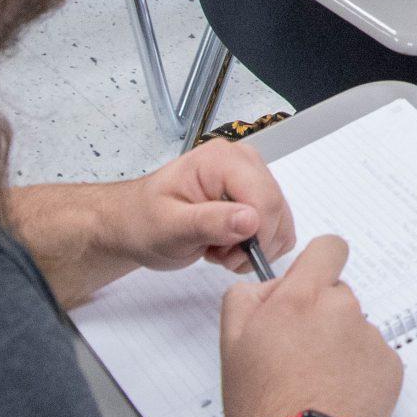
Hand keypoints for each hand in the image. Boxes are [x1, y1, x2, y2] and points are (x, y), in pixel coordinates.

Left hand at [109, 139, 295, 276]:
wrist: (135, 222)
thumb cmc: (143, 221)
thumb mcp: (168, 227)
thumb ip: (209, 222)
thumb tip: (251, 220)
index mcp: (222, 160)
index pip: (264, 199)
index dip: (256, 236)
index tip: (227, 257)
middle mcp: (244, 161)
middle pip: (276, 209)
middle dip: (253, 243)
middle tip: (218, 254)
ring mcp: (253, 177)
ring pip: (281, 221)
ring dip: (254, 246)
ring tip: (219, 249)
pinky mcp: (257, 195)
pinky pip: (278, 226)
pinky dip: (258, 245)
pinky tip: (229, 245)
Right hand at [221, 237, 403, 416]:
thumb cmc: (263, 405)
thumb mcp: (232, 342)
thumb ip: (247, 297)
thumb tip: (270, 284)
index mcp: (302, 298)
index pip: (328, 249)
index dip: (318, 264)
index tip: (310, 284)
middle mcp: (342, 310)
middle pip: (338, 295)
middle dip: (321, 315)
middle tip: (298, 353)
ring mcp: (370, 338)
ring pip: (355, 329)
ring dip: (339, 346)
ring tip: (315, 383)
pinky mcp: (390, 366)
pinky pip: (374, 357)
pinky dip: (359, 371)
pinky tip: (336, 394)